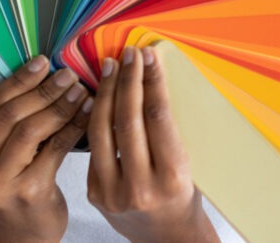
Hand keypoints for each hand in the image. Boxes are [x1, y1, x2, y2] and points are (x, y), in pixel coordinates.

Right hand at [0, 55, 91, 242]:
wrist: (17, 237)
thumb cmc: (8, 187)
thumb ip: (2, 124)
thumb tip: (40, 72)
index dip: (18, 80)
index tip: (42, 62)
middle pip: (10, 115)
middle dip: (42, 90)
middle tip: (67, 74)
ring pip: (31, 130)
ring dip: (59, 106)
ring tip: (80, 90)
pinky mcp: (29, 193)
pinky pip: (54, 149)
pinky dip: (72, 127)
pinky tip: (87, 114)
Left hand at [86, 46, 218, 242]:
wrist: (167, 240)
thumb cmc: (182, 198)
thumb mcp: (186, 166)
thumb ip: (166, 132)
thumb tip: (149, 78)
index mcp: (173, 178)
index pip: (158, 118)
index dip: (152, 82)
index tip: (150, 56)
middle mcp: (142, 187)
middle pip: (128, 121)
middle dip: (128, 81)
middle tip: (129, 54)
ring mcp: (114, 192)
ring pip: (102, 131)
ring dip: (105, 93)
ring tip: (110, 66)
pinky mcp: (95, 193)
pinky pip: (92, 147)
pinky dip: (94, 118)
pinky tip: (97, 96)